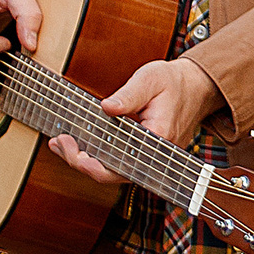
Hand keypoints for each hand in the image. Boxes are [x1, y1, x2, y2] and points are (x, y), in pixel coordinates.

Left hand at [48, 54, 222, 183]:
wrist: (195, 88)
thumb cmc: (174, 83)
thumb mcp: (150, 79)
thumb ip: (129, 95)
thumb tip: (107, 107)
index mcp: (158, 139)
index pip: (120, 164)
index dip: (90, 163)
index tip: (69, 146)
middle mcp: (154, 156)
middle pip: (111, 174)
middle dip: (79, 162)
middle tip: (58, 142)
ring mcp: (148, 158)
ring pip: (112, 171)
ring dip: (84, 160)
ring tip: (60, 144)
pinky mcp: (142, 154)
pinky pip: (117, 163)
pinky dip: (95, 155)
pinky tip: (76, 144)